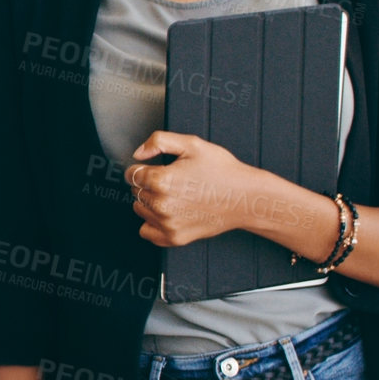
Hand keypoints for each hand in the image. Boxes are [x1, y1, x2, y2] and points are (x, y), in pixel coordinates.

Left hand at [125, 130, 266, 246]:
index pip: (132, 174)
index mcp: (162, 180)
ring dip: (151, 203)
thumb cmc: (223, 171)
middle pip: (136, 192)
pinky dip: (153, 224)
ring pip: (140, 210)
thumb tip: (138, 153)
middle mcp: (161, 204)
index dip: (143, 168)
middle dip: (149, 185)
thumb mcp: (192, 144)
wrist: (246, 198)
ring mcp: (167, 224)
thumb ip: (159, 141)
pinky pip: (147, 232)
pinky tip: (169, 213)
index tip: (156, 169)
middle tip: (173, 181)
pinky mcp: (175, 238)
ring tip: (175, 196)